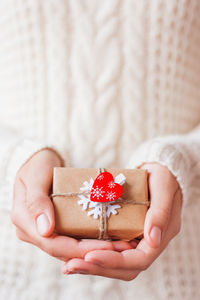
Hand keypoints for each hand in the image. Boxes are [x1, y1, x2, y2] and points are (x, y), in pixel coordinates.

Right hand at [11, 149, 113, 261]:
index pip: (53, 244)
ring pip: (70, 249)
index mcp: (25, 222)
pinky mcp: (55, 228)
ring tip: (121, 246)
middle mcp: (33, 232)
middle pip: (64, 251)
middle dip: (93, 252)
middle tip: (121, 249)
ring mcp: (44, 231)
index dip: (80, 249)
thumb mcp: (36, 176)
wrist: (39, 162)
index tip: (107, 247)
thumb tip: (45, 230)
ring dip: (95, 250)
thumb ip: (37, 201)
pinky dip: (91, 240)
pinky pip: (73, 239)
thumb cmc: (36, 165)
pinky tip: (111, 238)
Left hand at [61, 163, 182, 279]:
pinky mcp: (125, 234)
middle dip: (98, 268)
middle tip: (71, 266)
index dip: (115, 261)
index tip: (90, 256)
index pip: (139, 260)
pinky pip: (110, 250)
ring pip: (116, 263)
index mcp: (161, 236)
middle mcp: (148, 243)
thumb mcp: (163, 187)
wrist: (158, 172)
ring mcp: (136, 240)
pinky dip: (93, 254)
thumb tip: (153, 240)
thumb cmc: (163, 176)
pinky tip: (74, 254)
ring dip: (92, 265)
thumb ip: (160, 212)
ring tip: (68, 266)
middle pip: (125, 268)